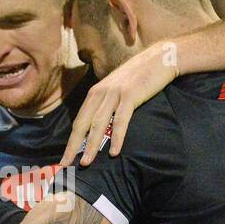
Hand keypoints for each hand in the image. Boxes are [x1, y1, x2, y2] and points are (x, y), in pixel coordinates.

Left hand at [61, 43, 177, 165]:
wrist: (159, 58)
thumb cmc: (140, 77)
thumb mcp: (117, 88)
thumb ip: (107, 104)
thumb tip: (102, 126)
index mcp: (95, 93)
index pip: (78, 121)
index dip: (70, 141)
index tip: (64, 159)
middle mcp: (100, 93)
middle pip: (83, 124)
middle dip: (73, 146)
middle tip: (66, 165)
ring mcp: (114, 94)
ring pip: (98, 124)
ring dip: (91, 145)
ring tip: (86, 163)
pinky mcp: (130, 95)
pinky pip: (120, 120)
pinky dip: (116, 137)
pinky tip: (114, 152)